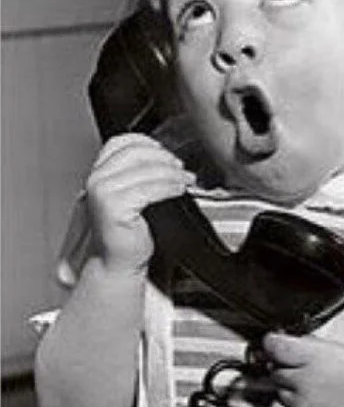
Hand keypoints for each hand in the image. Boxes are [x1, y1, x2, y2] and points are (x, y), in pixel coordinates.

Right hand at [86, 133, 195, 274]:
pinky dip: (169, 186)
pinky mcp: (114, 207)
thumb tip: (163, 158)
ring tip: (185, 179)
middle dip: (163, 157)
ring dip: (171, 172)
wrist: (115, 263)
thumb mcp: (129, 196)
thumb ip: (136, 175)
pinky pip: (150, 189)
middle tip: (180, 167)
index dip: (148, 143)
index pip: (122, 143)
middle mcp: (96, 180)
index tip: (166, 152)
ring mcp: (103, 193)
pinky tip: (178, 189)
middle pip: (135, 153)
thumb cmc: (124, 233)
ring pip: (146, 170)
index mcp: (97, 173)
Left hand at [262, 332, 343, 406]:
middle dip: (287, 367)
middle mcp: (306, 381)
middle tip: (307, 371)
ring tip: (315, 390)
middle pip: (275, 368)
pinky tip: (301, 403)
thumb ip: (313, 346)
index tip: (275, 345)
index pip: (274, 346)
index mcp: (317, 357)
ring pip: (278, 390)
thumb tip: (290, 343)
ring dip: (290, 388)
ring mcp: (303, 406)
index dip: (273, 343)